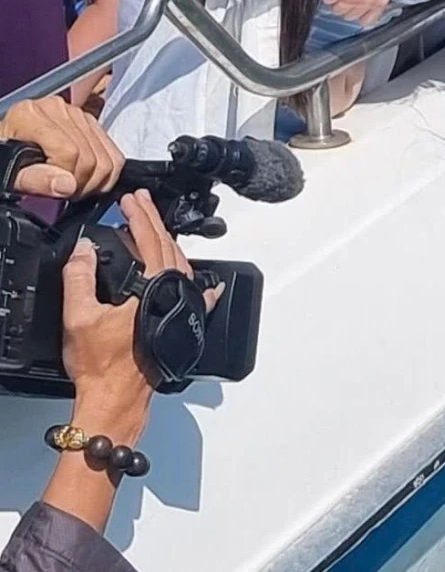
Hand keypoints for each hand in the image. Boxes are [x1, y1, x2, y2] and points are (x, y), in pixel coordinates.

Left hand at [2, 97, 122, 198]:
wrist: (6, 149)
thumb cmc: (4, 159)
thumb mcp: (8, 172)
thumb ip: (33, 179)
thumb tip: (67, 185)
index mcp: (30, 115)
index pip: (69, 152)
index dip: (65, 178)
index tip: (55, 190)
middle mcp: (56, 108)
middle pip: (90, 156)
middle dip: (81, 183)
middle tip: (65, 193)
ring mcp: (75, 112)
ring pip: (107, 156)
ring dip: (95, 181)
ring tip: (73, 186)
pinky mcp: (89, 120)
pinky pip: (113, 151)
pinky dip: (107, 173)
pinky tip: (87, 178)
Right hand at [63, 192, 217, 435]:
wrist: (116, 400)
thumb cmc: (103, 366)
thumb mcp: (80, 317)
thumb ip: (80, 278)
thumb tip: (85, 250)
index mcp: (154, 287)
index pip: (150, 240)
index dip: (139, 216)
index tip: (130, 200)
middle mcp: (174, 294)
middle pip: (168, 247)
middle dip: (153, 221)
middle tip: (140, 203)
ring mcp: (181, 309)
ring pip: (181, 266)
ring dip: (167, 244)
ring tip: (153, 229)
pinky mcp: (180, 326)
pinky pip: (194, 296)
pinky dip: (200, 285)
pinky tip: (209, 284)